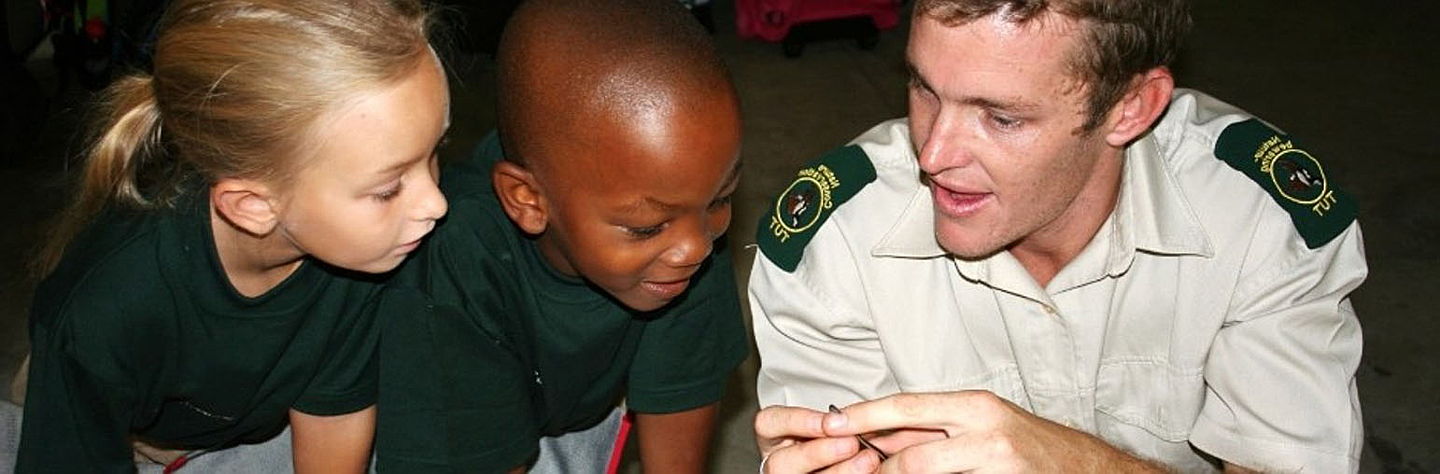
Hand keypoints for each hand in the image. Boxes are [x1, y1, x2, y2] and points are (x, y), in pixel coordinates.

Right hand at [753, 405, 880, 472]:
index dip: (796, 421)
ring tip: (868, 460)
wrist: (862, 458)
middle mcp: (780, 463)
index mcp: (776, 438)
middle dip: (817, 453)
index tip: (830, 421)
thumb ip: (838, 421)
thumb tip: (858, 416)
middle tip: (851, 443)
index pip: (768, 423)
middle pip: (779, 462)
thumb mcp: (834, 426)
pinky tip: (871, 471)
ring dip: (839, 471)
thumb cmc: (844, 439)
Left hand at [823, 391, 1164, 472]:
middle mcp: (985, 430)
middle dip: (875, 468)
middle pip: (911, 453)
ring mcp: (996, 461)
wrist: (1086, 470)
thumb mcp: (978, 426)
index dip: (864, 415)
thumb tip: (875, 433)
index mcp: (973, 406)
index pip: (906, 407)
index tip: (829, 423)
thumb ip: (931, 430)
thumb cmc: (1025, 447)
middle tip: (848, 471)